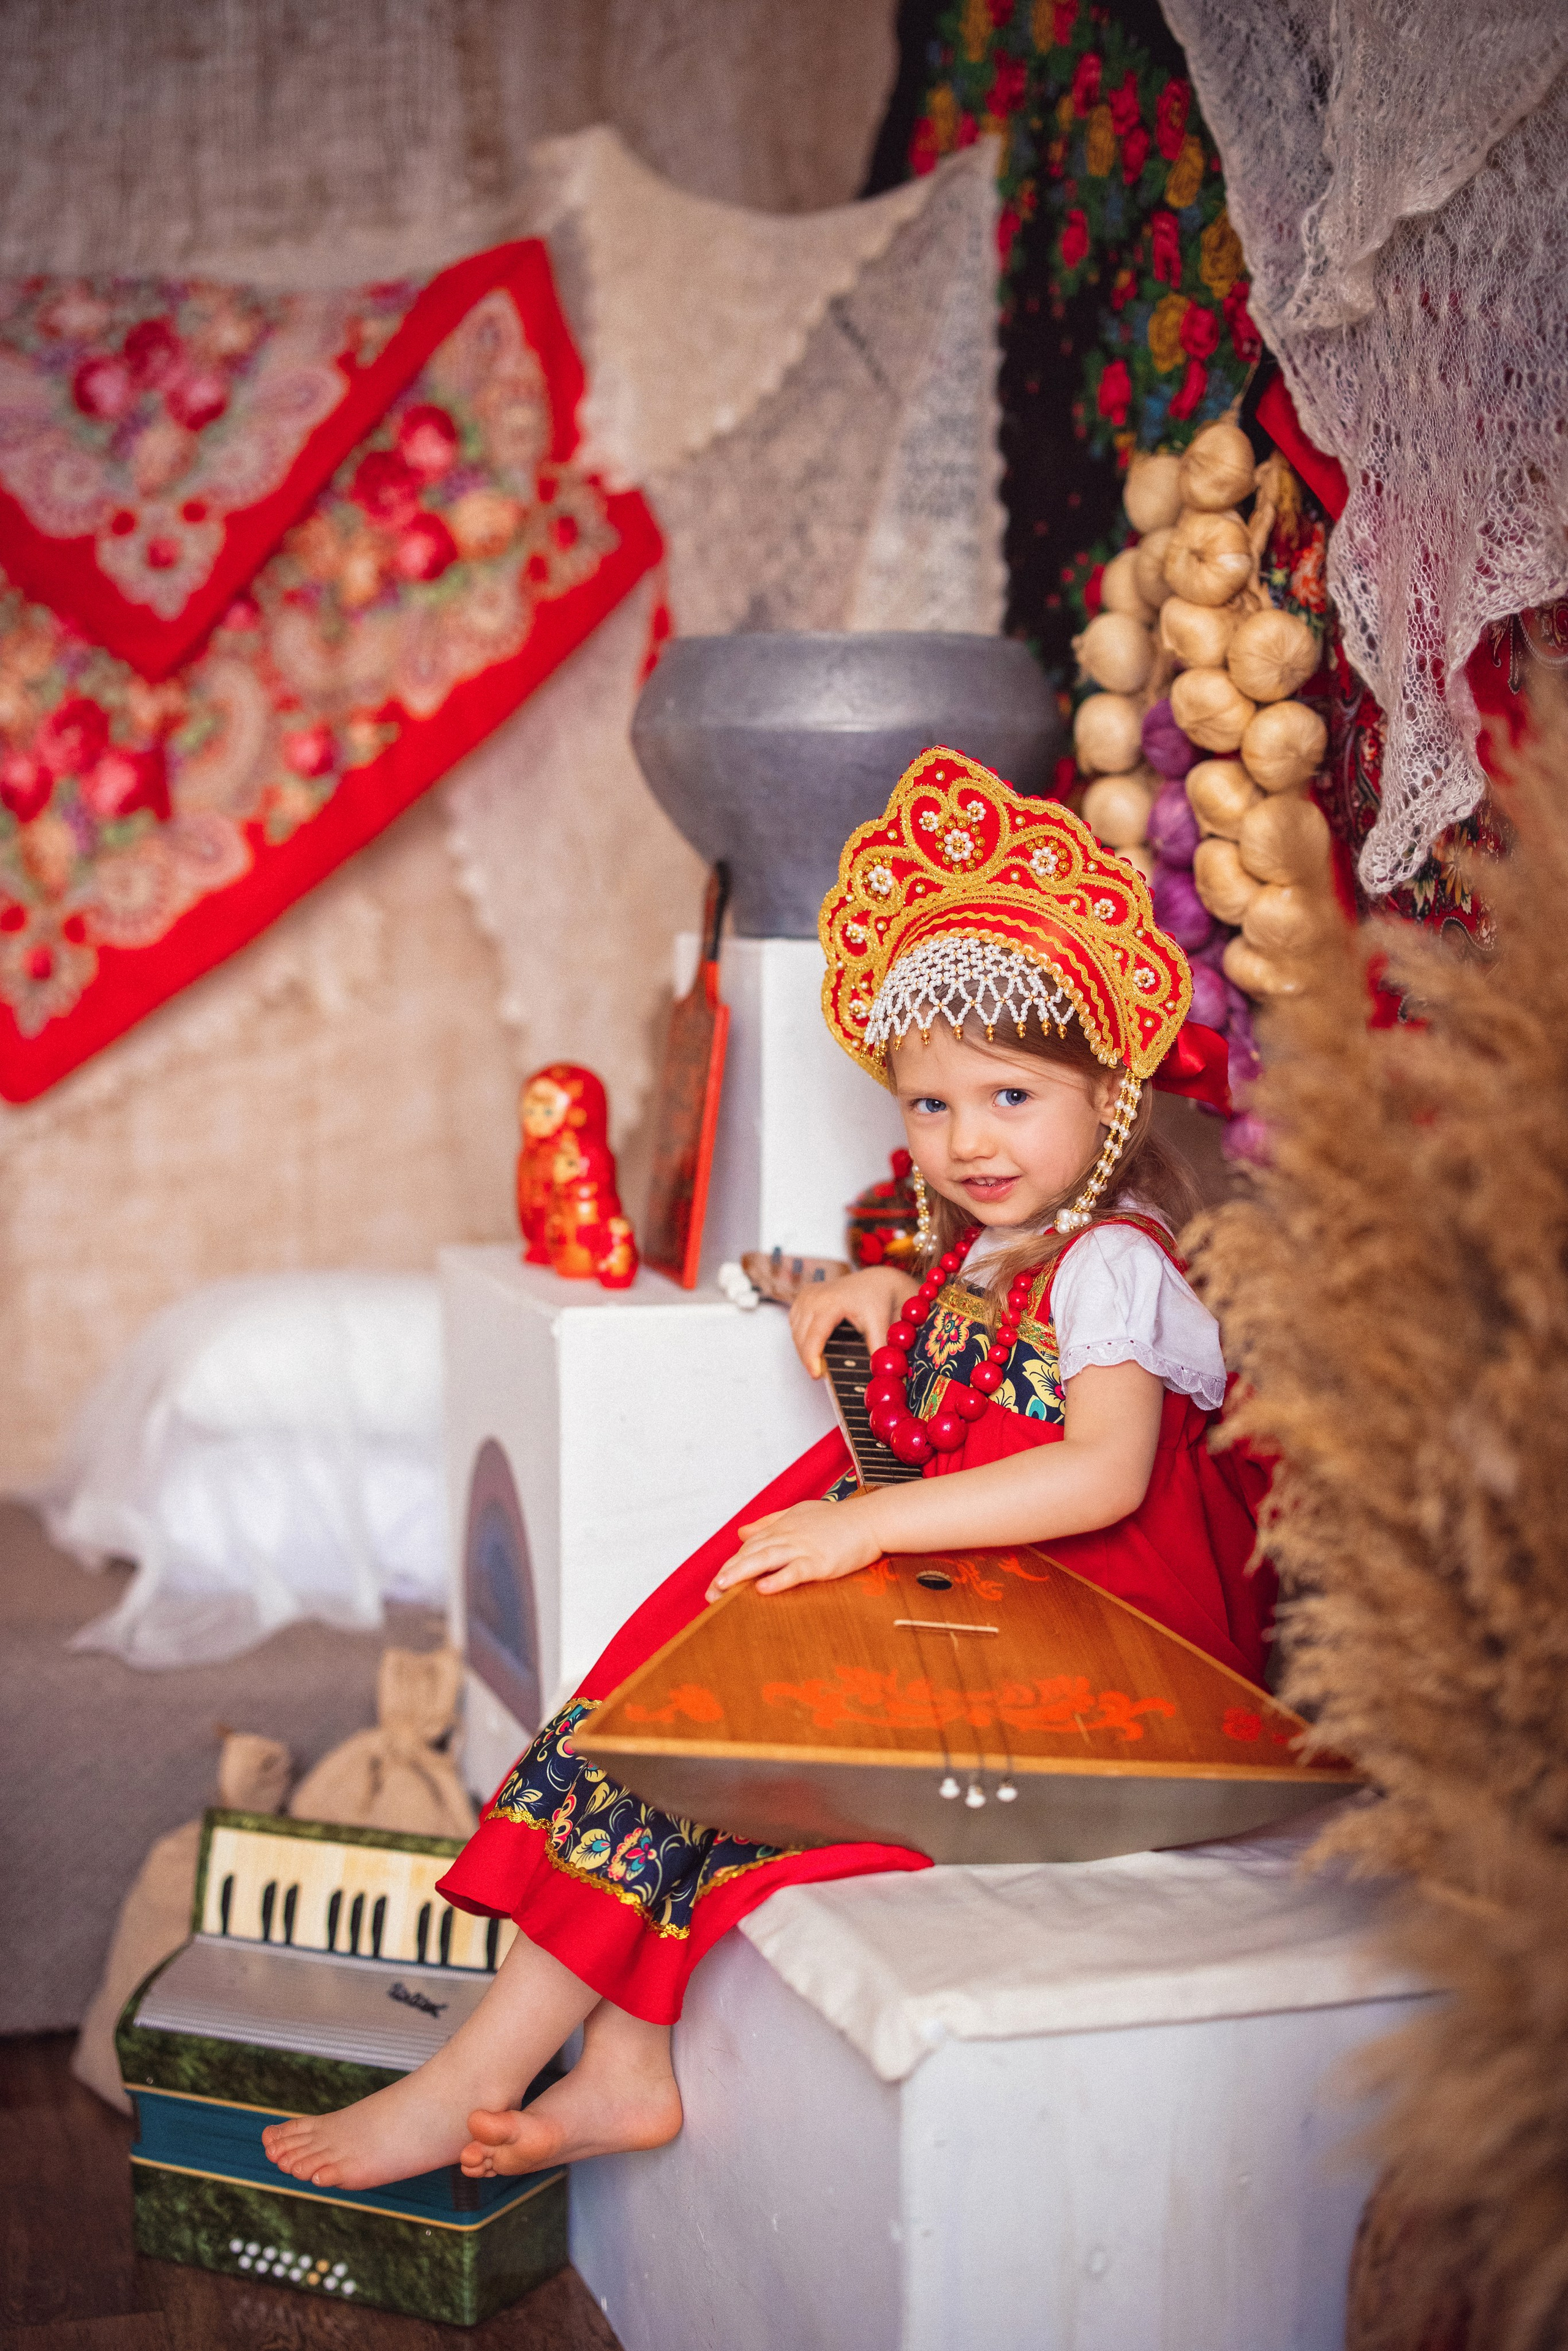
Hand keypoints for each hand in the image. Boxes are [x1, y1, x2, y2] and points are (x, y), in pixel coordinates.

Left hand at [706, 1498, 885, 1599]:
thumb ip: (768, 1522)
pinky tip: (763, 1589)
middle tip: (710, 1592)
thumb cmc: (838, 1520)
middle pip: (751, 1554)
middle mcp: (788, 1535)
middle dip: (728, 1573)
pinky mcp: (821, 1562)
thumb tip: (741, 1532)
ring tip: (723, 1587)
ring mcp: (804, 1548)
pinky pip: (795, 1570)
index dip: (730, 1564)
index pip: (749, 1546)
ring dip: (742, 1573)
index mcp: (782, 1526)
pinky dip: (778, 1579)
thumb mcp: (798, 1513)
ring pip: (766, 1560)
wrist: (872, 1520)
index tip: (715, 1582)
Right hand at [789, 1265, 917, 1378]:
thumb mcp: (881, 1323)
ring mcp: (806, 1295)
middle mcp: (815, 1296)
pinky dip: (802, 1337)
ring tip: (820, 1361)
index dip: (811, 1358)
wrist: (876, 1281)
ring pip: (795, 1331)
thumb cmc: (878, 1301)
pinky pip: (795, 1323)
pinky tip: (815, 1344)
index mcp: (832, 1301)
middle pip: (801, 1336)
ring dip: (804, 1348)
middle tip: (822, 1373)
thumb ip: (878, 1347)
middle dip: (808, 1358)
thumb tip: (877, 1371)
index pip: (814, 1335)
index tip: (816, 1376)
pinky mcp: (803, 1296)